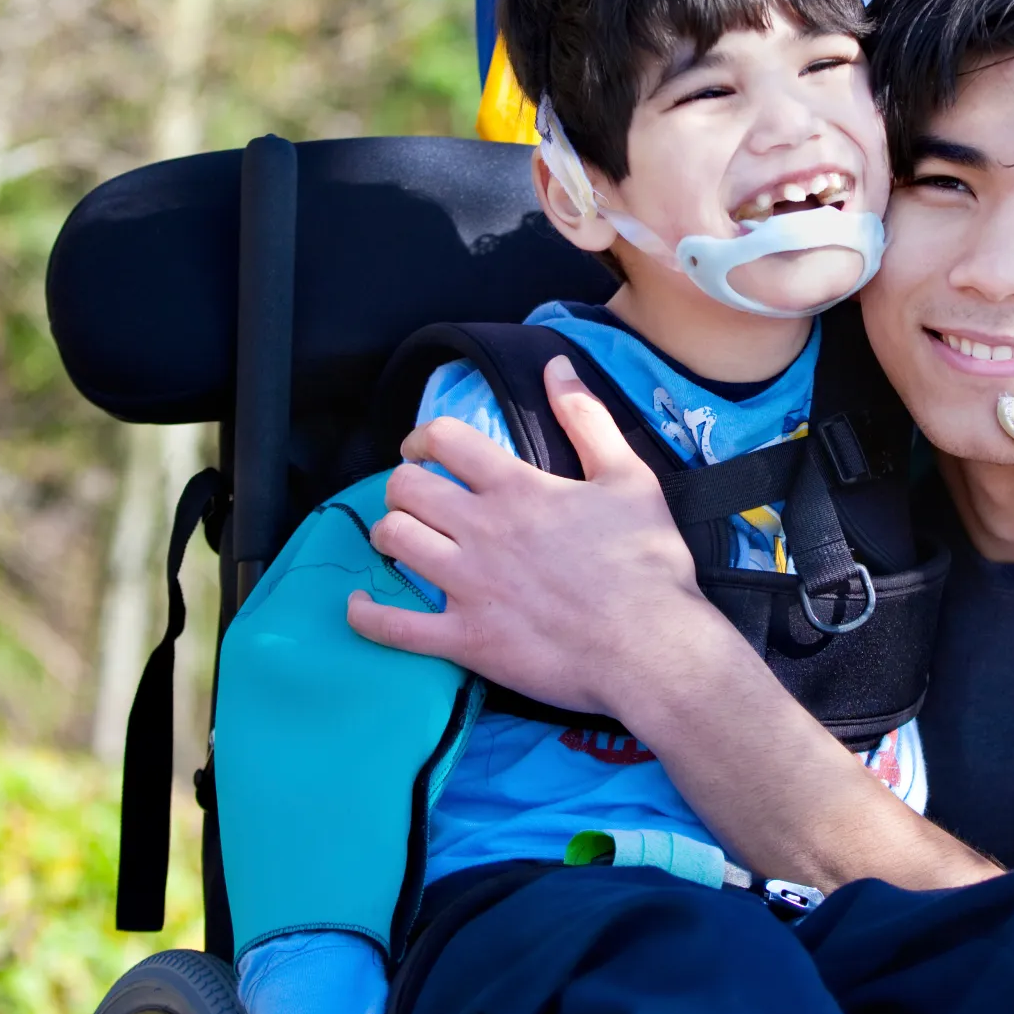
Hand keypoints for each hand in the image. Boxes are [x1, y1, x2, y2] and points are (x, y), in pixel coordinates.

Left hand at [347, 356, 708, 719]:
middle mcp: (481, 530)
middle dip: (402, 485)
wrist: (653, 648)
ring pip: (394, 541)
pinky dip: (367, 615)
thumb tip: (556, 365)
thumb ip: (588, 418)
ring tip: (400, 538)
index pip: (445, 440)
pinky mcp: (466, 640)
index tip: (423, 448)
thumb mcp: (630, 477)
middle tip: (415, 496)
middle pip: (405, 488)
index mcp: (517, 489)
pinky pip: (393, 626)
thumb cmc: (647, 562)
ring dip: (389, 534)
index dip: (423, 437)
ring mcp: (468, 587)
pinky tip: (360, 606)